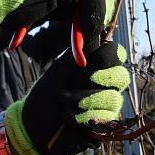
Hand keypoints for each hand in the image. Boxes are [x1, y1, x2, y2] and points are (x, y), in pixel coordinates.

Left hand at [4, 41, 129, 154]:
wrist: (34, 128)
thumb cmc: (45, 97)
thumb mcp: (60, 70)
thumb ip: (81, 53)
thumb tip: (97, 27)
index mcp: (96, 67)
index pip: (117, 53)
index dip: (107, 57)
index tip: (88, 63)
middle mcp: (106, 85)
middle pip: (120, 76)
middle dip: (88, 80)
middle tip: (68, 85)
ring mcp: (109, 106)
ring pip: (112, 98)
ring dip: (80, 101)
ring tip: (63, 106)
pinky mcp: (106, 127)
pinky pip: (106, 119)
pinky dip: (81, 118)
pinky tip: (69, 120)